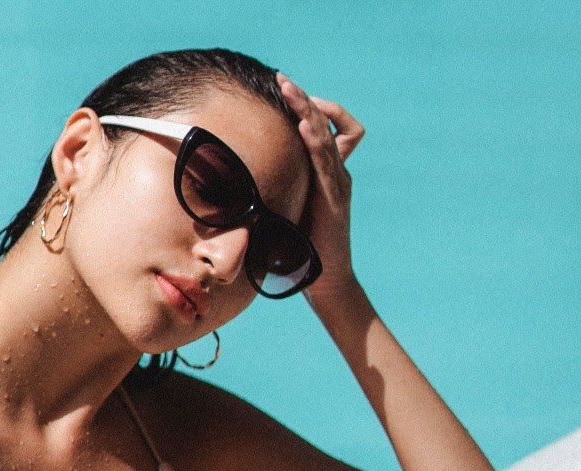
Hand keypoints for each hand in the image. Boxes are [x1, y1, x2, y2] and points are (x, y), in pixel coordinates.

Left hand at [276, 72, 363, 294]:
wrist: (325, 280)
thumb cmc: (302, 249)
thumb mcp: (287, 209)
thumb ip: (276, 191)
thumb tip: (242, 180)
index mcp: (325, 172)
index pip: (325, 127)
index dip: (307, 108)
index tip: (283, 96)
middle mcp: (335, 172)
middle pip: (324, 123)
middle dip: (302, 99)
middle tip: (281, 80)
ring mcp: (337, 183)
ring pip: (324, 135)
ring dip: (305, 110)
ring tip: (288, 90)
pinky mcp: (334, 197)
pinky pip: (326, 162)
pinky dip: (315, 141)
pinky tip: (302, 126)